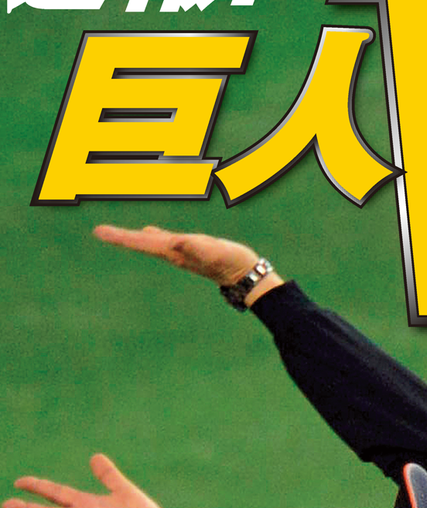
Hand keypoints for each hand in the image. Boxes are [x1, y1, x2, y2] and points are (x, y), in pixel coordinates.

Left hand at [93, 224, 264, 286]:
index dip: (121, 237)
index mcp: (174, 252)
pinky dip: (153, 236)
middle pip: (141, 243)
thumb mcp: (215, 251)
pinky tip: (149, 233)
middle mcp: (173, 253)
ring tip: (116, 234)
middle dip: (121, 237)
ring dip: (134, 238)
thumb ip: (196, 246)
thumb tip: (177, 240)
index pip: (142, 242)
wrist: (245, 275)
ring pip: (151, 243)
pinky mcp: (191, 249)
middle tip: (99, 232)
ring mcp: (182, 252)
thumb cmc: (231, 263)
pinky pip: (165, 240)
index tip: (100, 233)